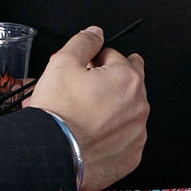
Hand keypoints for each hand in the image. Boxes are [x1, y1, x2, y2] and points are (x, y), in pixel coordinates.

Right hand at [26, 26, 147, 190]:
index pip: (114, 56)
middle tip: (85, 91)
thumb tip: (94, 33)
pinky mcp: (130, 156)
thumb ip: (83, 42)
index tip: (82, 71)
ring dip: (110, 110)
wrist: (52, 154)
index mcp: (127, 79)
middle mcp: (139, 106)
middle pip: (126, 83)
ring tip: (83, 115)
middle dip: (108, 82)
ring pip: (126, 113)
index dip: (94, 60)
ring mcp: (137, 134)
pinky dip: (111, 136)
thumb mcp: (62, 63)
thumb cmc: (58, 113)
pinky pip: (123, 139)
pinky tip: (91, 135)